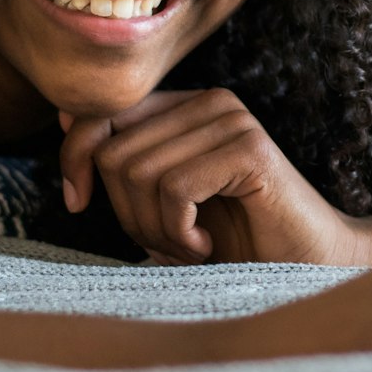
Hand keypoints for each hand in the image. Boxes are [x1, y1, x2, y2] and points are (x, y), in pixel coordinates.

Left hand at [59, 88, 368, 265]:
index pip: (102, 113)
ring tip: (189, 246)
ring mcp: (232, 121)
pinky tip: (205, 248)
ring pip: (139, 173)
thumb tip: (65, 120)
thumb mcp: (159, 200)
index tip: (76, 203)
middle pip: (114, 152)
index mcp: (186, 106)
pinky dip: (178, 233)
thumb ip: (120, 159)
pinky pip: (175, 189)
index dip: (75, 158)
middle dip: (127, 213)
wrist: (307, 269)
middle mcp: (210, 102)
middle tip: (167, 242)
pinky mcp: (249, 151)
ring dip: (155, 230)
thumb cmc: (231, 241)